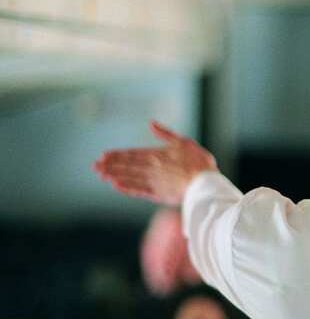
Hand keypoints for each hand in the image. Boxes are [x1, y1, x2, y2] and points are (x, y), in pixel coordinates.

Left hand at [93, 121, 217, 205]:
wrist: (205, 183)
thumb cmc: (198, 162)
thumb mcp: (184, 141)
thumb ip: (165, 133)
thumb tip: (151, 124)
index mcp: (157, 154)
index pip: (132, 154)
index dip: (117, 155)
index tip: (103, 156)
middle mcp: (151, 168)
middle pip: (127, 166)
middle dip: (110, 166)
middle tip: (94, 167)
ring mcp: (153, 182)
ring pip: (129, 178)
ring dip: (114, 176)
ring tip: (101, 176)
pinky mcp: (158, 194)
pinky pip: (138, 191)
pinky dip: (127, 188)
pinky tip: (117, 187)